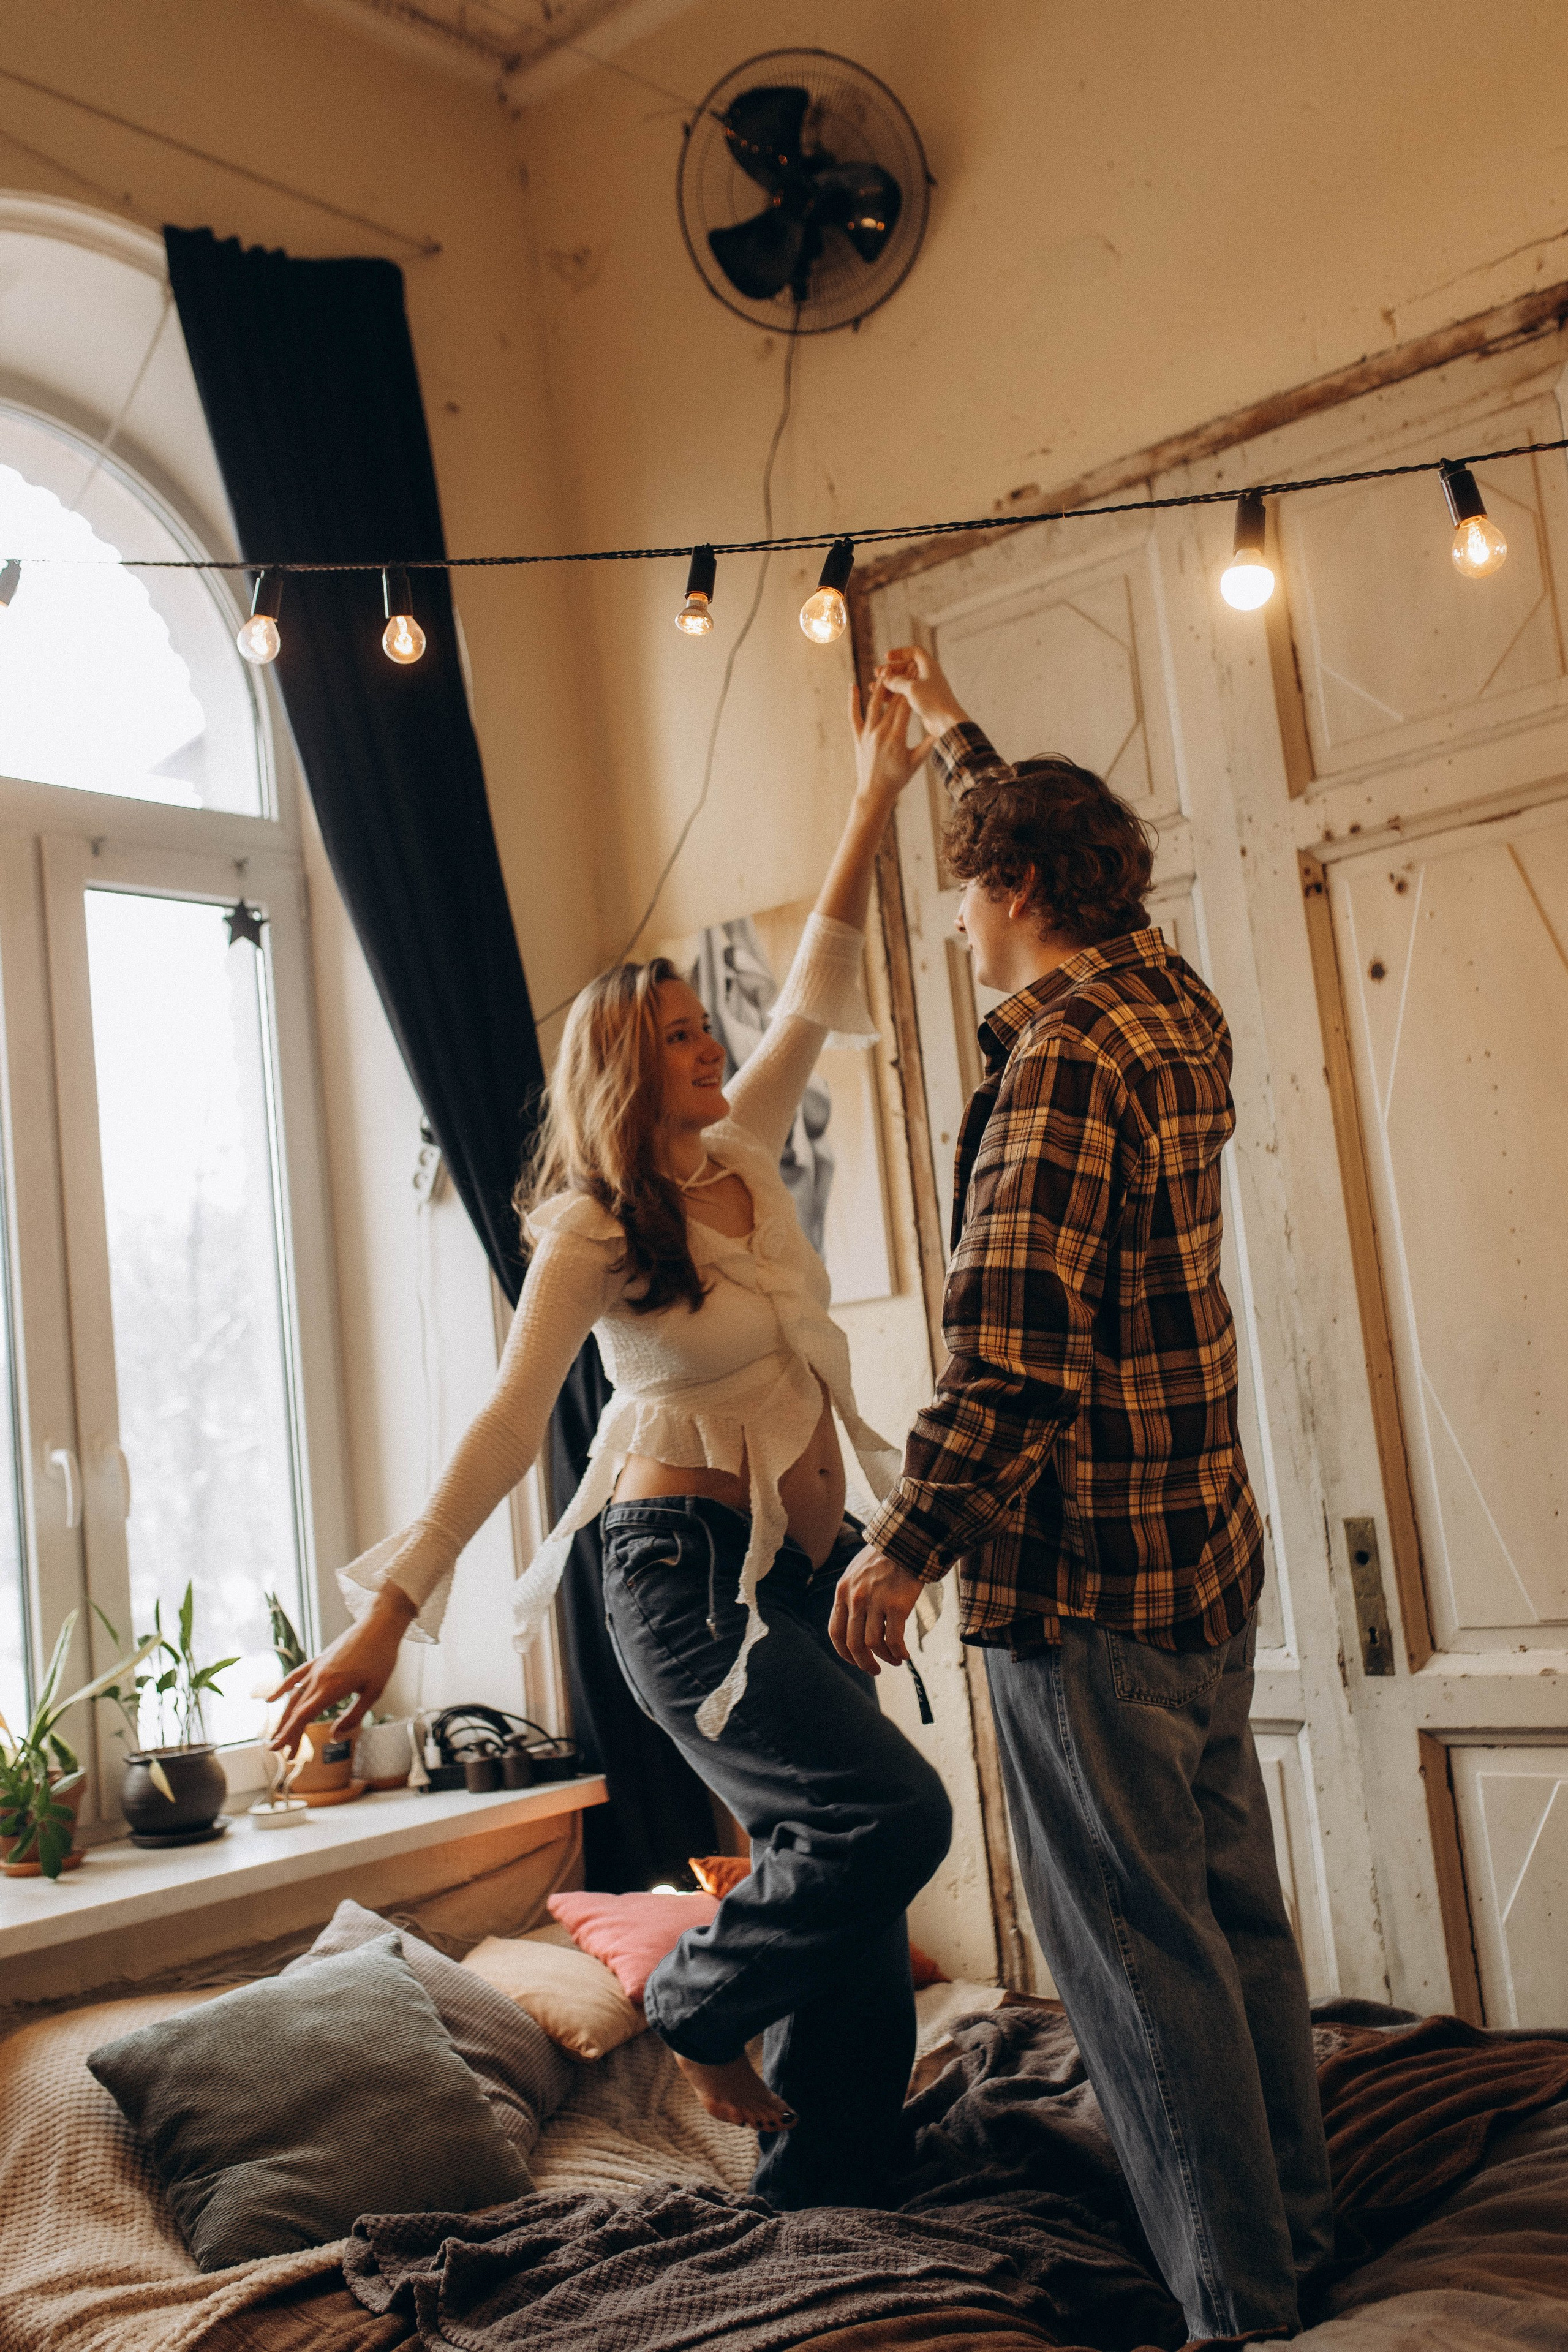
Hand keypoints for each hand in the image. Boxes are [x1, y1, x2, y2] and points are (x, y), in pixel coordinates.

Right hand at [267, 1586, 414, 1753]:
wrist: (380, 1625)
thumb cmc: (382, 1658)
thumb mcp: (373, 1692)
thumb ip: (353, 1717)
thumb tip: (334, 1737)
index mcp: (332, 1688)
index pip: (303, 1717)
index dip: (289, 1735)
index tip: (278, 1751)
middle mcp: (319, 1678)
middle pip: (297, 1710)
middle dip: (288, 1733)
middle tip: (283, 1754)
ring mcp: (317, 1667)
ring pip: (294, 1696)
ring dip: (285, 1717)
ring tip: (278, 1734)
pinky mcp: (319, 1659)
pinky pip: (296, 1676)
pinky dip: (283, 1687)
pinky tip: (272, 1698)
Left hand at [830, 1543, 925, 1675]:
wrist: (905, 1541)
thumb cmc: (884, 1558)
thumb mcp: (856, 1574)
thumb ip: (852, 1596)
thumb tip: (855, 1623)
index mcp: (842, 1592)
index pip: (836, 1632)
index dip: (844, 1652)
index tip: (854, 1660)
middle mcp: (855, 1599)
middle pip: (853, 1644)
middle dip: (863, 1663)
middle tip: (874, 1670)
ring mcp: (875, 1603)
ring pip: (873, 1644)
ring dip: (883, 1659)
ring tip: (894, 1661)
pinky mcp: (897, 1605)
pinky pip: (894, 1640)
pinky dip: (898, 1653)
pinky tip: (904, 1655)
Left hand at [849, 674, 929, 806]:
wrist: (874, 792)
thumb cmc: (897, 779)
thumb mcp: (915, 763)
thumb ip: (927, 746)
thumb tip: (941, 732)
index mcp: (896, 737)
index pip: (905, 706)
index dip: (912, 688)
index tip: (917, 674)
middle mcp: (880, 733)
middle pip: (891, 702)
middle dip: (900, 683)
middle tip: (906, 666)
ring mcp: (867, 734)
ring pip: (873, 705)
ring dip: (879, 687)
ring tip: (884, 671)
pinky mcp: (858, 737)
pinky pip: (854, 716)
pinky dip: (852, 701)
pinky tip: (852, 686)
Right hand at [874, 645, 967, 739]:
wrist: (946, 722)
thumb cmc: (933, 701)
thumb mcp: (911, 688)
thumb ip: (897, 681)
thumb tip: (885, 679)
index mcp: (929, 666)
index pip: (914, 651)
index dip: (900, 652)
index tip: (886, 657)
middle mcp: (928, 675)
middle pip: (906, 667)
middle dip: (890, 670)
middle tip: (877, 674)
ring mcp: (925, 688)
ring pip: (904, 681)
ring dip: (890, 683)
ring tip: (874, 686)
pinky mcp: (922, 700)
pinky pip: (905, 693)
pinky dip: (894, 693)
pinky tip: (882, 697)